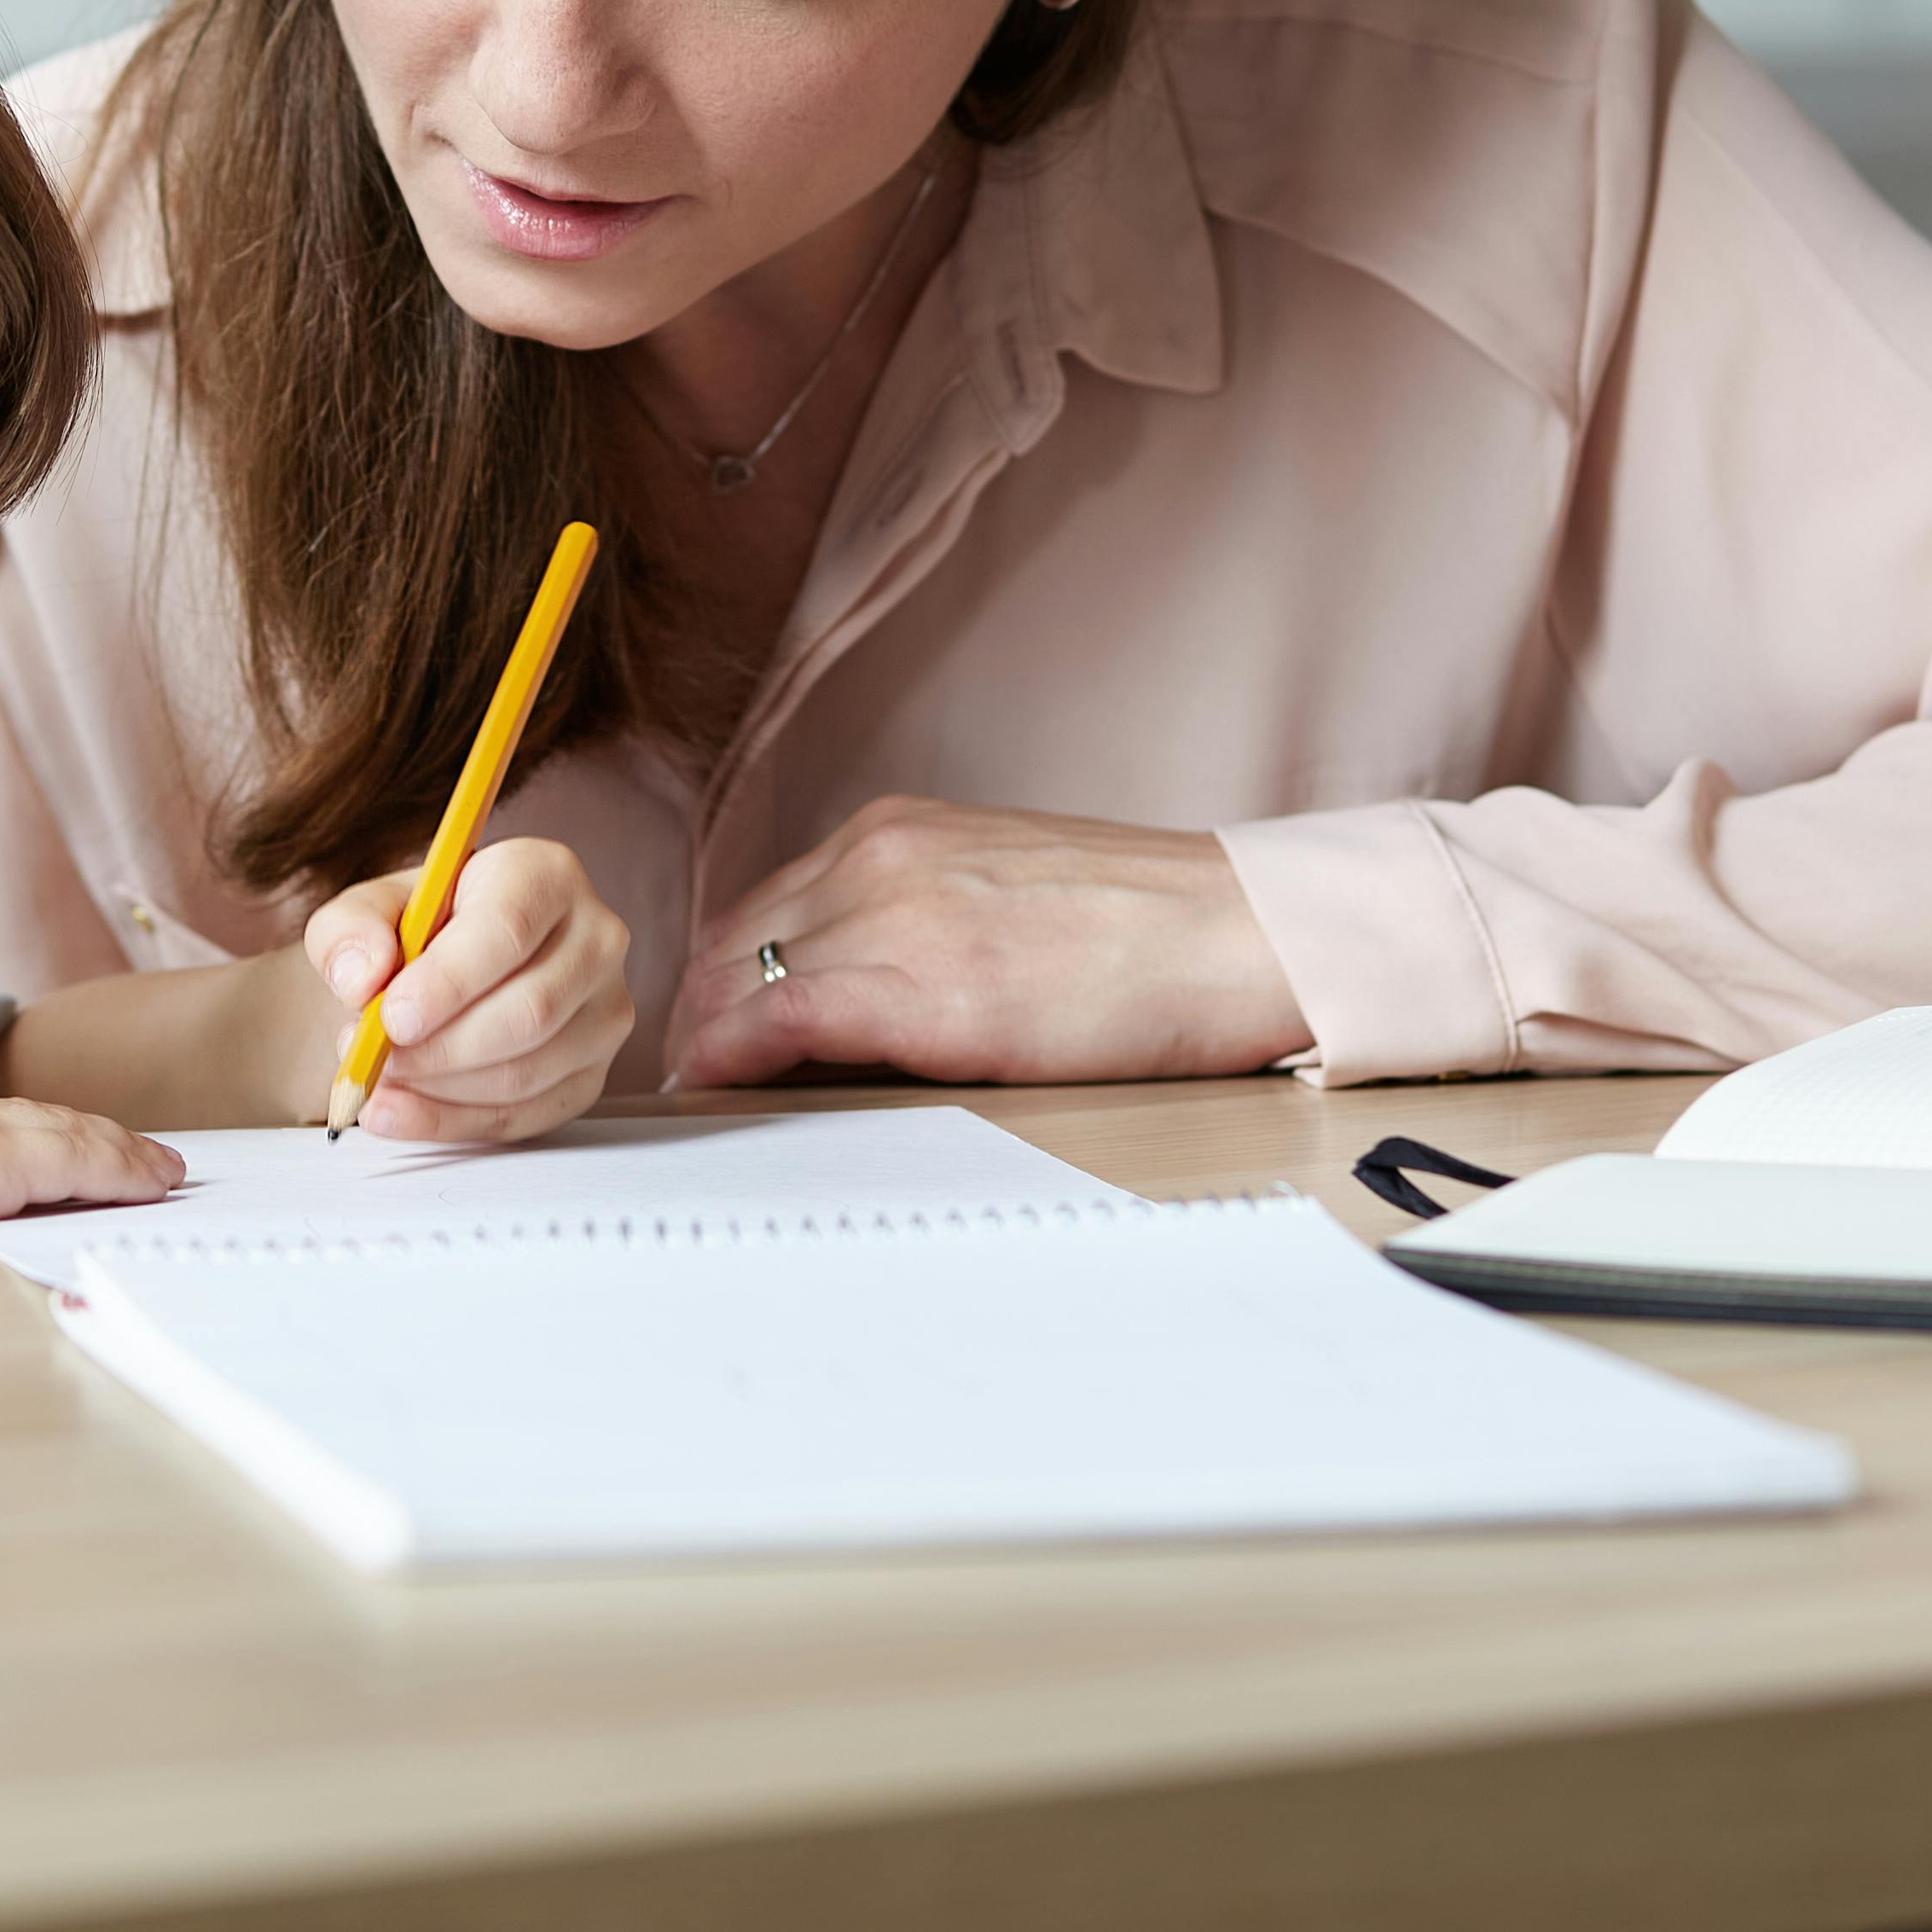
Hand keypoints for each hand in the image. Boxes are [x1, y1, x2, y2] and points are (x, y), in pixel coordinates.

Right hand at [0, 1059, 182, 1235]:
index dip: (49, 1136)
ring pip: (82, 1142)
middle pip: (54, 1127)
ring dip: (130, 1156)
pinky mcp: (6, 1167)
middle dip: (105, 1141)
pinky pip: (86, 1166)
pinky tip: (160, 1183)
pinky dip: (127, 1172)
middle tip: (151, 1158)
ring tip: (169, 1172)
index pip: (4, 1130)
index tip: (81, 1143)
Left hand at [302, 835, 636, 1141]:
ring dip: (439, 1089)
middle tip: (375, 1058)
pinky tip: (399, 1112)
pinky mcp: (590, 1074)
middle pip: (530, 1010)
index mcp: (544, 875)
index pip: (509, 929)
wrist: (444, 970)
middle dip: (440, 1048)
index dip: (449, 980)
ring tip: (377, 1079)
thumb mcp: (366, 910)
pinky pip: (524, 1116)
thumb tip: (363, 977)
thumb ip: (350, 931)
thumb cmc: (416, 930)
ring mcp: (603, 1012)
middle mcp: (594, 939)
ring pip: (526, 1071)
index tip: (391, 1016)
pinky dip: (451, 1123)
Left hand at [663, 798, 1307, 1088]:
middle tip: (693, 1080)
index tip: (711, 1030)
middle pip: (736, 942)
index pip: (766, 907)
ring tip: (703, 1100)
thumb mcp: (1006, 893)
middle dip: (701, 1014)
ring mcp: (893, 913)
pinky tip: (713, 1089)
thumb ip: (924, 919)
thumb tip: (864, 990)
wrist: (1238, 933)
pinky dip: (727, 1056)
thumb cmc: (1148, 930)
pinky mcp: (916, 985)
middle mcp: (880, 856)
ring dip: (706, 1042)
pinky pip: (777, 1018)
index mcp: (900, 831)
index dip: (725, 978)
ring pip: (742, 979)